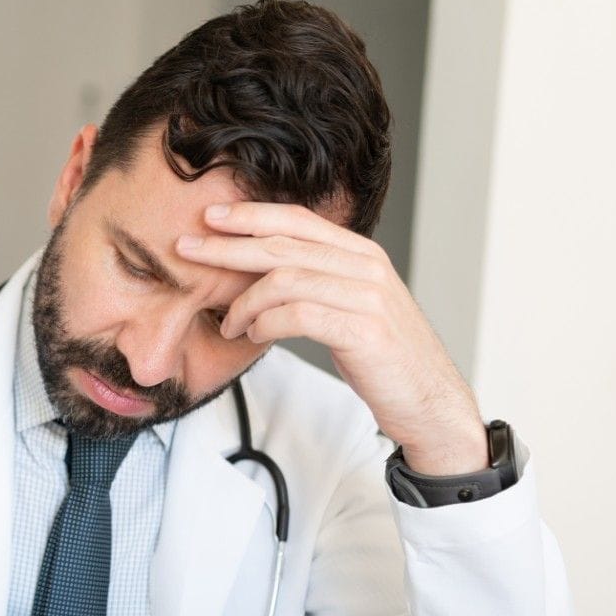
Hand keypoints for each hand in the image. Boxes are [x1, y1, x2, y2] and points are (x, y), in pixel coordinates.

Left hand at [178, 202, 488, 475]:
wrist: (428, 400)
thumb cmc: (382, 358)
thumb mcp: (349, 307)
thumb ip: (315, 283)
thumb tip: (258, 277)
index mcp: (361, 254)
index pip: (298, 220)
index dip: (252, 215)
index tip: (210, 217)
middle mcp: (366, 266)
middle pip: (283, 245)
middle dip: (228, 246)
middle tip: (187, 249)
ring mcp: (367, 297)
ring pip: (285, 280)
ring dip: (244, 302)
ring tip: (227, 322)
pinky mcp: (364, 330)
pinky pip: (297, 315)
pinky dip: (265, 323)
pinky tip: (252, 334)